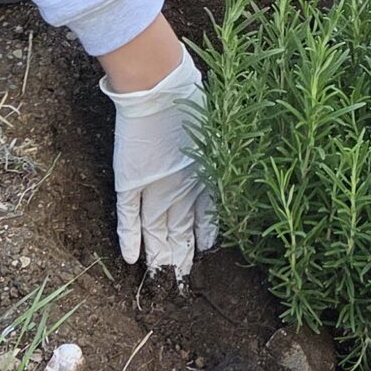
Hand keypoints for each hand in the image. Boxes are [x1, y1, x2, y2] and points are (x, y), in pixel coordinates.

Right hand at [102, 52, 216, 281]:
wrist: (160, 88)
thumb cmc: (192, 99)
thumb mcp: (217, 129)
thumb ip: (220, 150)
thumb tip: (241, 151)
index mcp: (203, 177)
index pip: (203, 218)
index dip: (202, 237)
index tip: (205, 252)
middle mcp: (180, 188)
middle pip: (179, 232)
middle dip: (181, 257)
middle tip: (181, 283)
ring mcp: (154, 188)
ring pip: (157, 231)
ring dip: (160, 256)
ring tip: (163, 280)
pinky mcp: (131, 181)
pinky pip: (129, 217)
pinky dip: (130, 238)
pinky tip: (131, 260)